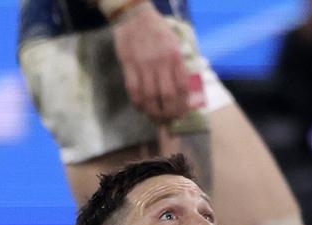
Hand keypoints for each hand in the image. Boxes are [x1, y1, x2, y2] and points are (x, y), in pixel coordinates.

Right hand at [113, 4, 189, 122]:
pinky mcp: (128, 67)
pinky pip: (134, 91)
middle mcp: (161, 62)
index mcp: (174, 56)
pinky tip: (142, 109)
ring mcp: (143, 65)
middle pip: (167, 96)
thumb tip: (182, 90)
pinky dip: (139, 104)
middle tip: (169, 120)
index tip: (182, 114)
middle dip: (170, 113)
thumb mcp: (174, 43)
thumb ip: (178, 65)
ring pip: (150, 97)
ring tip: (156, 118)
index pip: (182, 87)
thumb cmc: (157, 30)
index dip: (183, 105)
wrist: (134, 17)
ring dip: (153, 112)